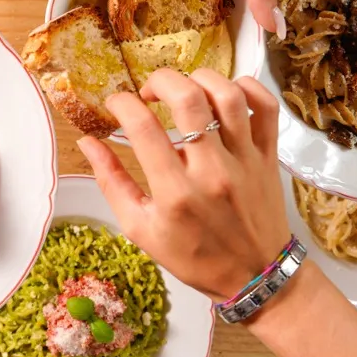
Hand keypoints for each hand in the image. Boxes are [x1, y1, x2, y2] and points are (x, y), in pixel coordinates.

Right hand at [78, 69, 287, 300]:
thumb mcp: (141, 230)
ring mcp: (245, 161)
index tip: (116, 104)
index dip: (122, 104)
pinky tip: (225, 93)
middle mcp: (211, 171)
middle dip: (160, 80)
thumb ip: (112, 183)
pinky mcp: (269, 156)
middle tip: (149, 92)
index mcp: (175, 192)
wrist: (255, 277)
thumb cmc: (193, 256)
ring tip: (185, 89)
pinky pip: (266, 107)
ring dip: (200, 79)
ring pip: (228, 95)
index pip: (143, 128)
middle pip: (188, 98)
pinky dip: (247, 87)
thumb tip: (88, 143)